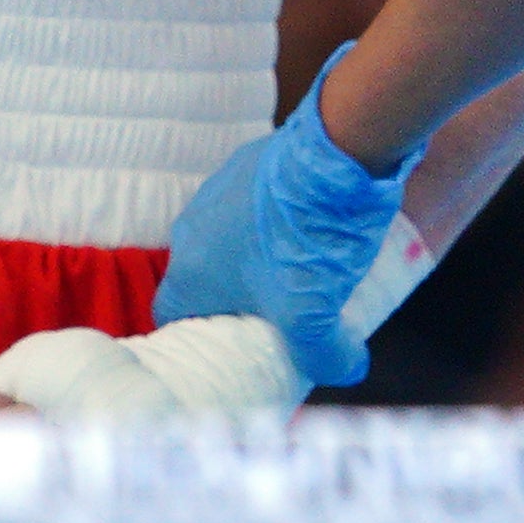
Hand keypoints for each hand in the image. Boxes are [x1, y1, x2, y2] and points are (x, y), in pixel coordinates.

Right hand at [152, 62, 407, 388]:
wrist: (336, 154)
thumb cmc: (308, 241)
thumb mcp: (315, 316)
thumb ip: (325, 356)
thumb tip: (348, 368)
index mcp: (189, 274)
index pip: (175, 317)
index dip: (204, 334)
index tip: (235, 343)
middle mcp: (191, 232)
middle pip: (205, 277)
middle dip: (237, 294)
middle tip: (279, 306)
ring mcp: (216, 190)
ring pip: (230, 236)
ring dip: (259, 252)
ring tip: (304, 263)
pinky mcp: (247, 162)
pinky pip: (253, 201)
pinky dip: (277, 216)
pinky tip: (314, 222)